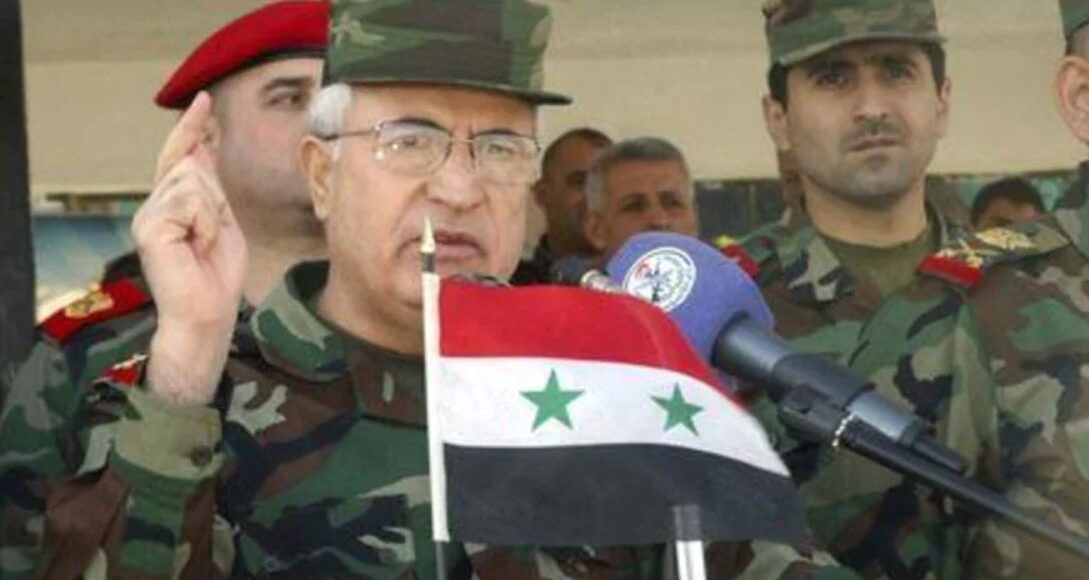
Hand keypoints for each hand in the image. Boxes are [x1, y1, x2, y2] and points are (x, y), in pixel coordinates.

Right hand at [133, 92, 246, 404]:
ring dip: (212, 214)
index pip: (180, 156)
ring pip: (193, 180)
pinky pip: (190, 201)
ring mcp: (148, 215)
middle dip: (215, 198)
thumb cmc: (217, 276)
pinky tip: (197, 246)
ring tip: (204, 244)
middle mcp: (153, 206)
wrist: (208, 313)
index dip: (192, 128)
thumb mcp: (222, 221)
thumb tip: (201, 145)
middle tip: (211, 238)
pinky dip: (206, 224)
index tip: (204, 100)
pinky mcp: (149, 226)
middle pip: (191, 165)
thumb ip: (210, 187)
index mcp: (171, 205)